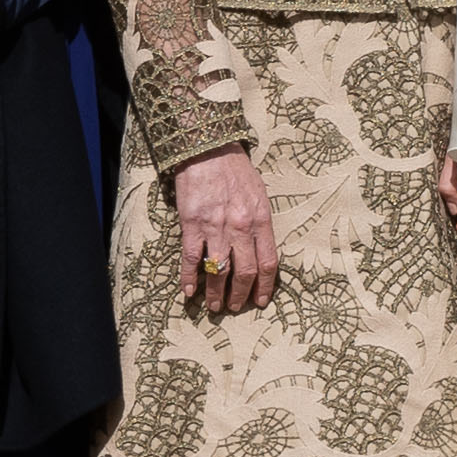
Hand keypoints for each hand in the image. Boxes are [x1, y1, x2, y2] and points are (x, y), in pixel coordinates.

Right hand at [170, 147, 278, 315]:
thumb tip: (259, 249)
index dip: (265, 287)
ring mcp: (215, 226)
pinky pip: (192, 258)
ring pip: (218, 270)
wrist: (208, 149)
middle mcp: (241, 226)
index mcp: (261, 219)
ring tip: (214, 306)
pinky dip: (190, 278)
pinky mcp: (192, 223)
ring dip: (216, 293)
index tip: (260, 301)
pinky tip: (189, 292)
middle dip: (240, 295)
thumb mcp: (259, 194)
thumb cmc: (235, 170)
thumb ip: (260, 223)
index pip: (268, 263)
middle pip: (245, 272)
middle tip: (235, 307)